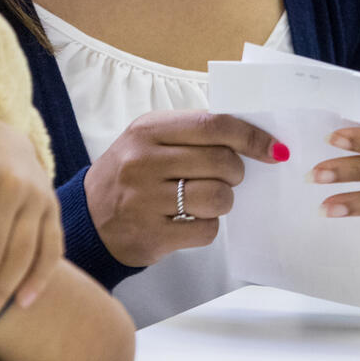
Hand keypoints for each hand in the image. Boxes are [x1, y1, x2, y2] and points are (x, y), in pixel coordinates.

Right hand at [83, 112, 287, 268]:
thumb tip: (252, 136)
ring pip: (219, 197)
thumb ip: (192, 133)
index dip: (251, 137)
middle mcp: (144, 161)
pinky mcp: (151, 235)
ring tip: (205, 200)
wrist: (85, 219)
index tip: (275, 149)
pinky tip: (189, 221)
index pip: (214, 125)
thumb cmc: (129, 174)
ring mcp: (145, 200)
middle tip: (226, 177)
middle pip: (221, 162)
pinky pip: (206, 229)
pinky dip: (207, 226)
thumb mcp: (149, 140)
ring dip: (223, 201)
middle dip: (236, 172)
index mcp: (148, 130)